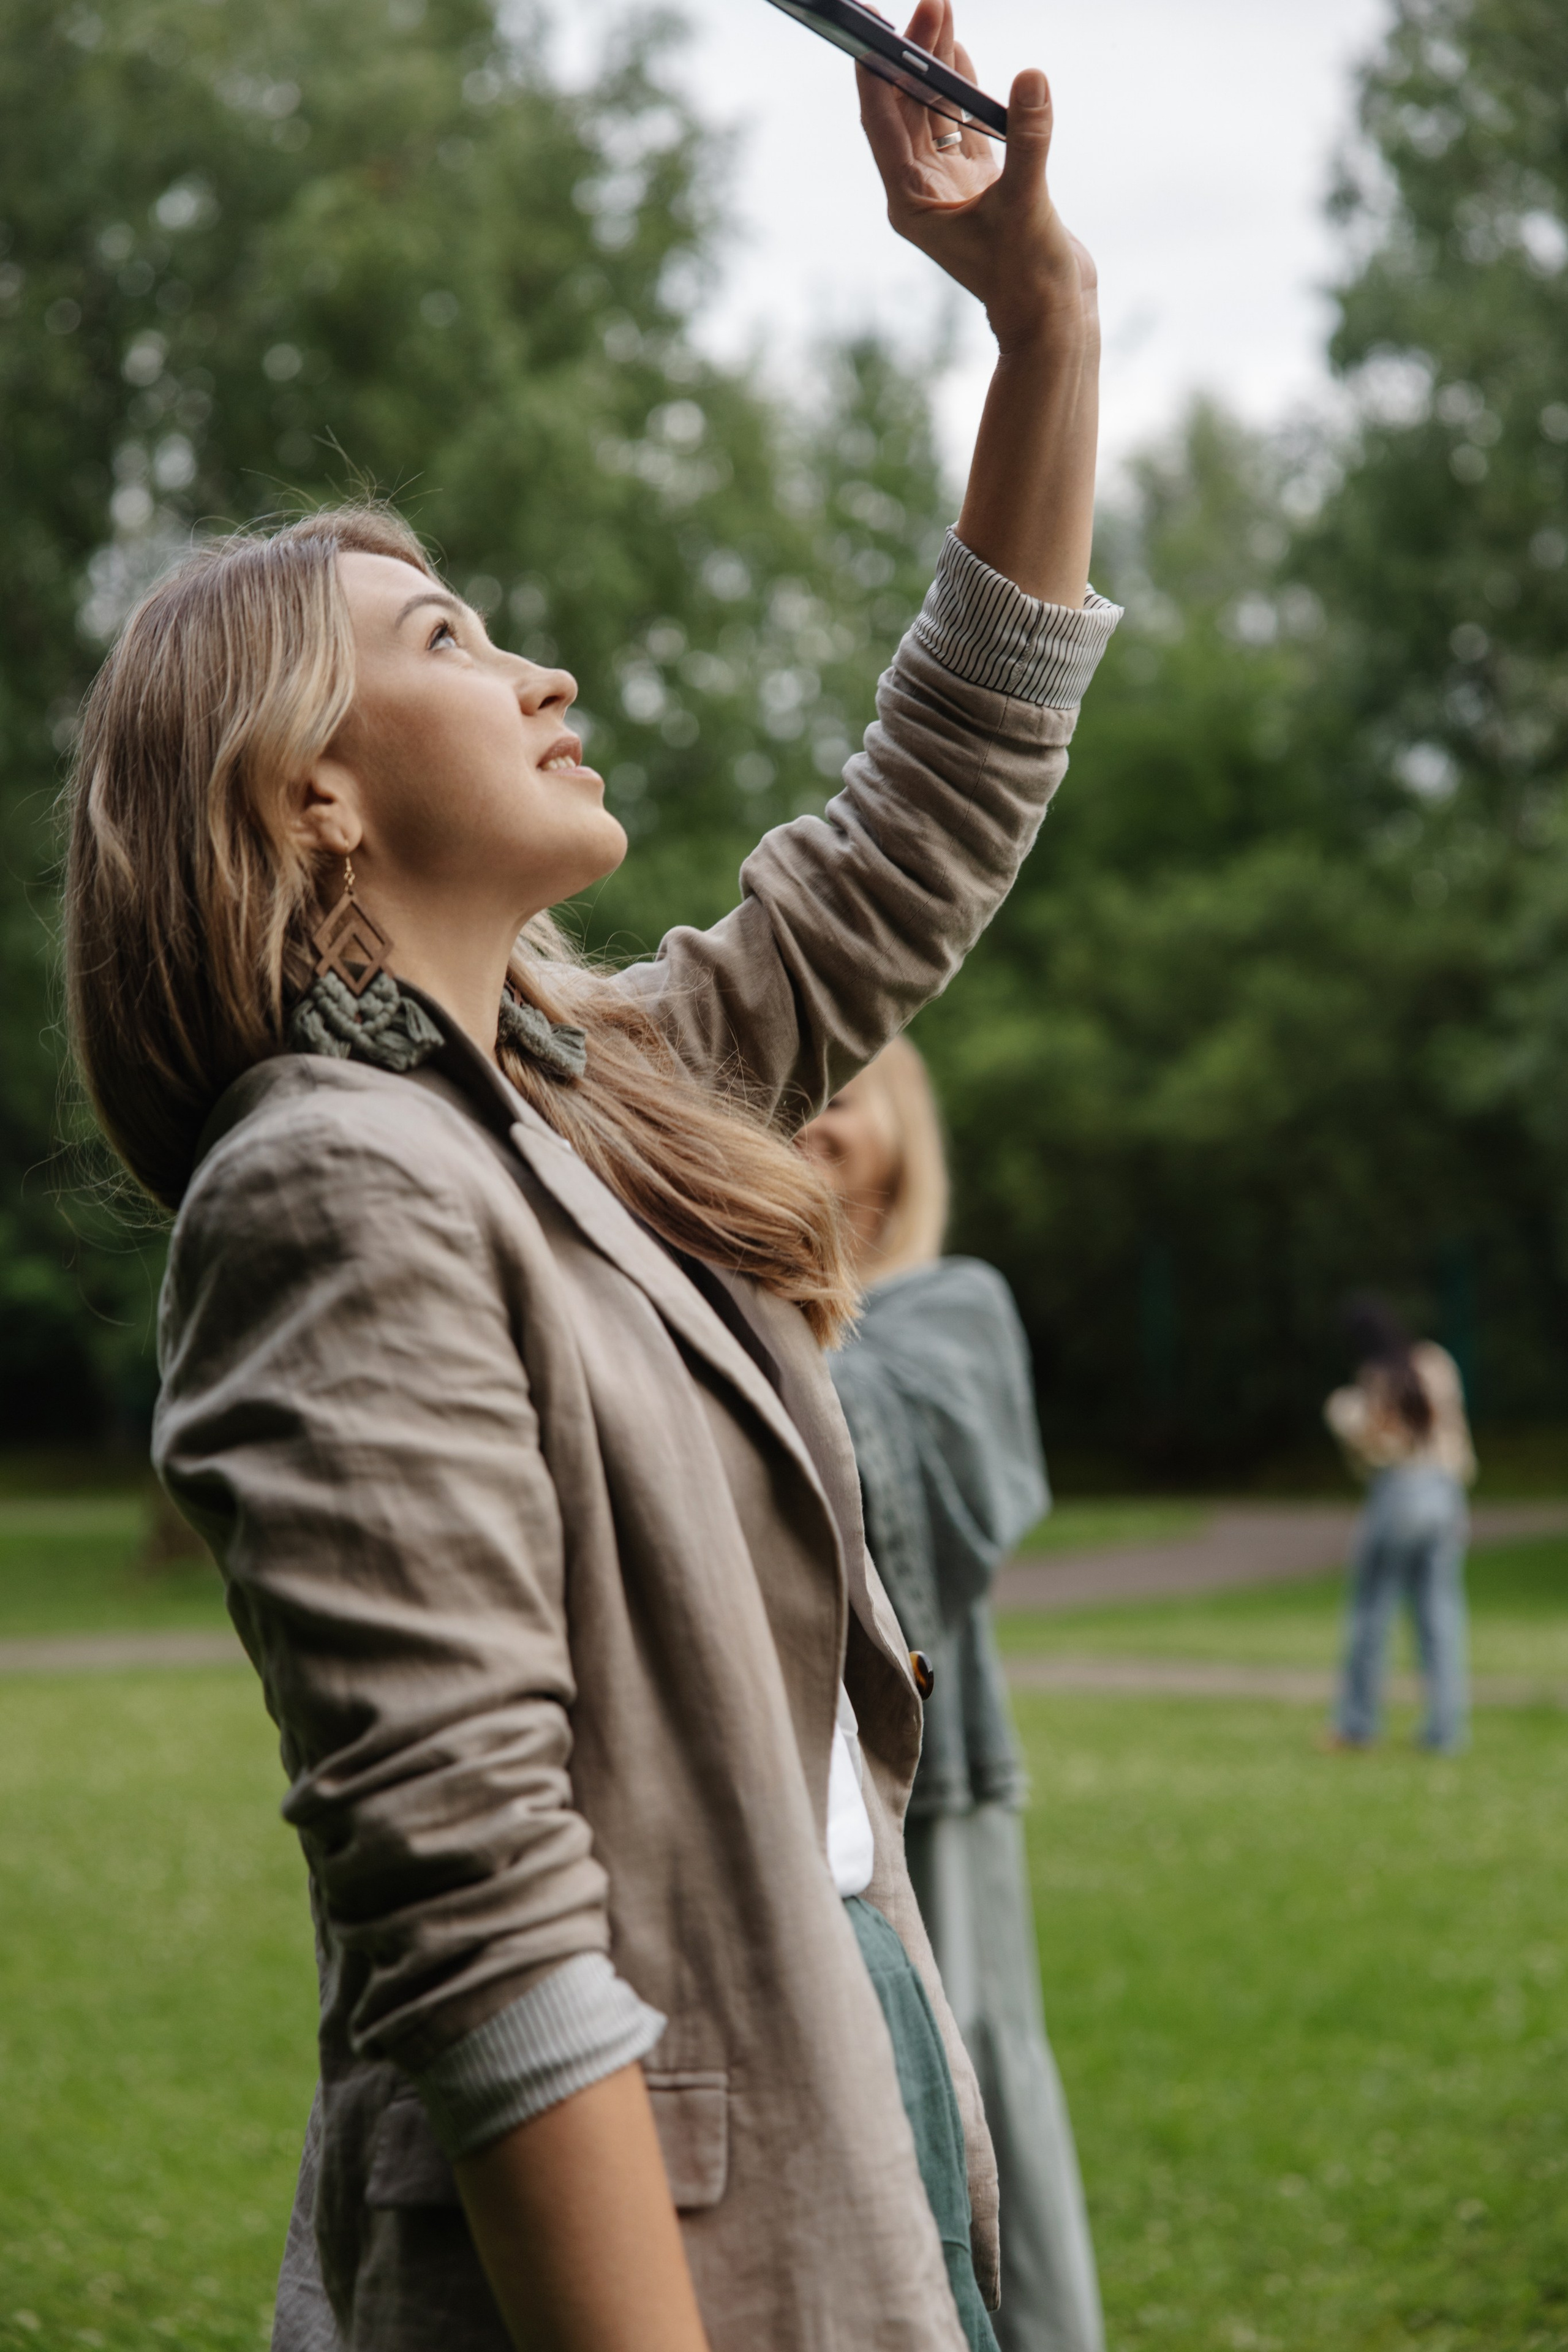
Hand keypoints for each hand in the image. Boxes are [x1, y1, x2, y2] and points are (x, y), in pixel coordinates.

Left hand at [856, 0, 1095, 362]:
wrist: (1053, 318)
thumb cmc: (1030, 276)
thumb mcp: (1027, 205)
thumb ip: (1028, 140)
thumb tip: (1031, 78)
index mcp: (912, 201)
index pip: (883, 124)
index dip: (880, 72)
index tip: (879, 28)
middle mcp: (923, 192)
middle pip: (907, 109)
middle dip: (915, 56)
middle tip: (930, 5)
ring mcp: (950, 188)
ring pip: (934, 114)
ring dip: (938, 67)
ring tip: (942, 15)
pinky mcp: (982, 187)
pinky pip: (963, 127)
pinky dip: (963, 93)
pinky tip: (962, 56)